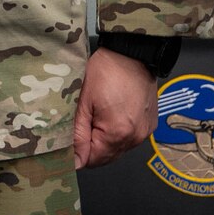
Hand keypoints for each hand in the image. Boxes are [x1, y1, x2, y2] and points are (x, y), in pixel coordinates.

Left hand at [74, 47, 157, 168]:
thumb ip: (78, 133)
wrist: (132, 54)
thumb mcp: (83, 101)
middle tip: (76, 127)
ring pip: (117, 148)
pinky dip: (115, 132)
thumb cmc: (106, 71)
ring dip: (102, 140)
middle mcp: (135, 137)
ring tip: (91, 117)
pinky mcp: (149, 124)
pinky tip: (107, 115)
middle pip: (106, 156)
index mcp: (118, 133)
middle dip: (89, 147)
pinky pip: (129, 137)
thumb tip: (74, 161)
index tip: (64, 142)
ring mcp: (144, 131)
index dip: (76, 153)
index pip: (92, 160)